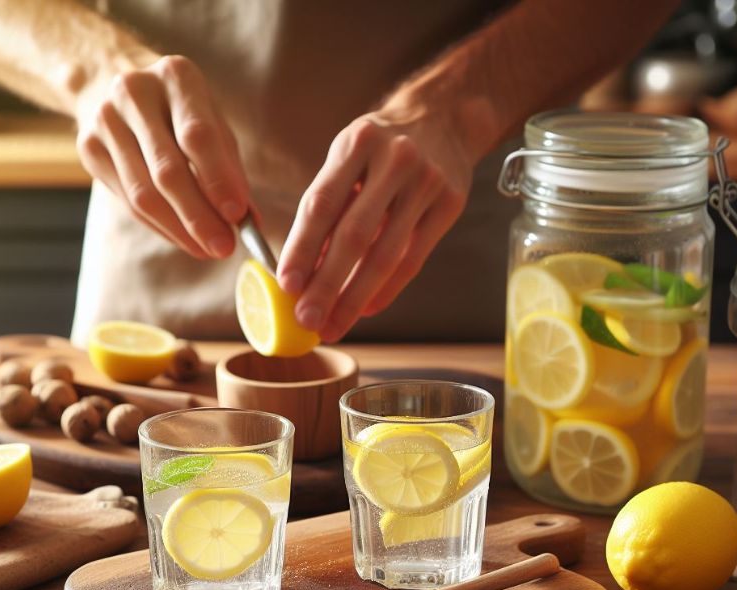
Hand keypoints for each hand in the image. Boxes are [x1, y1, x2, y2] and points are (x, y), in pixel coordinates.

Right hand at [75, 55, 249, 259]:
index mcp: (176, 77)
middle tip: (224, 247)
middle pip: (168, 170)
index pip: (197, 135)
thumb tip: (249, 222)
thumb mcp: (215, 127)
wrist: (118, 86)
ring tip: (207, 249)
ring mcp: (105, 119)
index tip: (237, 216)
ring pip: (144, 193)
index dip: (218, 180)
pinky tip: (183, 238)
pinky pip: (128, 202)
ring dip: (180, 230)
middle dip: (199, 217)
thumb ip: (231, 171)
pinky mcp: (88, 147)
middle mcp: (134, 92)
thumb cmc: (182, 114)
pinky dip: (161, 227)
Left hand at [277, 104, 472, 341]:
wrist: (445, 117)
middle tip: (307, 319)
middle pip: (355, 235)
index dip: (302, 247)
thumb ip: (328, 207)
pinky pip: (413, 259)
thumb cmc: (382, 148)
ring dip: (355, 297)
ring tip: (333, 325)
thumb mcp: (348, 157)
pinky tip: (366, 310)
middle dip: (327, 284)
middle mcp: (395, 160)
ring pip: (386, 255)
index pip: (322, 204)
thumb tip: (304, 268)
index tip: (286, 284)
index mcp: (356, 143)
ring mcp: (427, 182)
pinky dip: (387, 290)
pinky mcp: (450, 204)